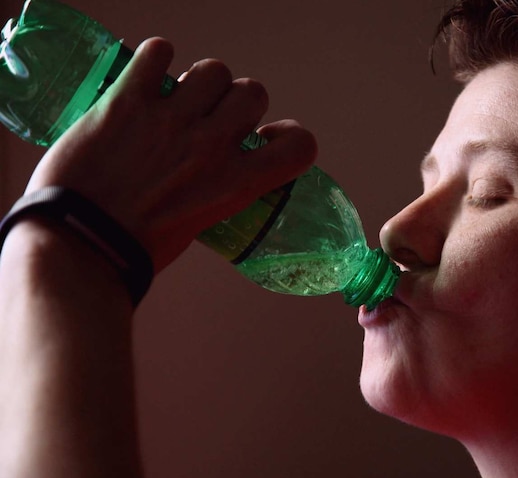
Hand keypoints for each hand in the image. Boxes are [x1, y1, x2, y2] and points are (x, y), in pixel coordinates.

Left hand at [25, 37, 316, 271]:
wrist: (80, 244)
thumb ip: (216, 192)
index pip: (299, 145)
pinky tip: (148, 74)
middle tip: (212, 117)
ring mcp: (170, 121)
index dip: (289, 135)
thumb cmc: (136, 248)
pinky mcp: (127, 103)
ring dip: (199, 81)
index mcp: (235, 184)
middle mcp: (211, 146)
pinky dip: (155, 57)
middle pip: (252, 92)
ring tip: (178, 96)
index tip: (266, 138)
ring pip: (211, 70)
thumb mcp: (202, 225)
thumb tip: (214, 173)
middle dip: (236, 101)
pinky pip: (156, 52)